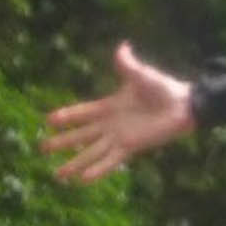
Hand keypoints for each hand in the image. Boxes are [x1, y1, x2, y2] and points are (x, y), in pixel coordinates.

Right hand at [41, 42, 196, 183]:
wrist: (184, 105)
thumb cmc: (163, 89)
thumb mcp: (141, 74)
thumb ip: (127, 64)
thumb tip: (122, 45)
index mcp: (110, 106)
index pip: (83, 113)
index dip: (67, 116)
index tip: (48, 120)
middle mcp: (111, 125)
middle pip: (81, 135)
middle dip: (62, 142)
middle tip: (42, 148)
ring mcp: (119, 138)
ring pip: (91, 152)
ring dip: (74, 163)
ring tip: (58, 175)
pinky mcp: (130, 147)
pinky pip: (110, 160)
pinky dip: (98, 170)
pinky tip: (83, 180)